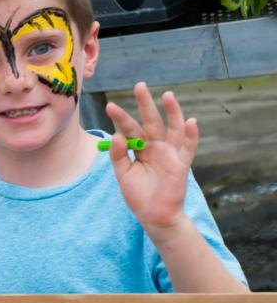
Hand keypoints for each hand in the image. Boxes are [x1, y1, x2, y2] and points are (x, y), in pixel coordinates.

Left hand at [105, 82, 197, 234]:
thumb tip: (117, 135)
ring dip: (172, 112)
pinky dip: (192, 134)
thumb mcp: (123, 174)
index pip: (130, 129)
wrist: (154, 216)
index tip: (110, 106)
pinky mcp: (182, 164)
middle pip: (151, 121)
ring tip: (167, 95)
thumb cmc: (138, 195)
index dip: (121, 118)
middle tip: (139, 86)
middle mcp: (156, 147)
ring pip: (172, 128)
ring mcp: (170, 154)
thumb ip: (119, 155)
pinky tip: (191, 121)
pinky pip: (189, 147)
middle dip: (146, 104)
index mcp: (140, 148)